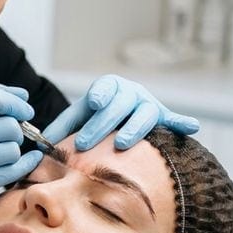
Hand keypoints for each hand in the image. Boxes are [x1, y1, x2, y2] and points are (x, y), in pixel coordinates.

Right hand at [0, 85, 43, 232]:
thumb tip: (22, 95)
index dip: (16, 103)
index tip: (26, 111)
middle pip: (9, 125)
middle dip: (16, 133)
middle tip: (7, 140)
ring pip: (13, 149)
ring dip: (13, 153)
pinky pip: (15, 169)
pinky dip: (26, 165)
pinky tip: (26, 162)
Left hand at [43, 74, 199, 150]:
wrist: (117, 117)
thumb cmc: (94, 119)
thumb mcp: (77, 118)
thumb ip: (61, 128)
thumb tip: (39, 145)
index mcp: (108, 88)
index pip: (105, 86)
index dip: (100, 94)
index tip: (93, 103)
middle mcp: (130, 93)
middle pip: (120, 104)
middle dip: (102, 124)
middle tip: (85, 142)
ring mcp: (148, 104)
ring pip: (146, 112)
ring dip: (135, 128)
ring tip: (123, 144)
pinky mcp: (163, 118)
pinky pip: (173, 119)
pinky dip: (182, 122)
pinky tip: (192, 127)